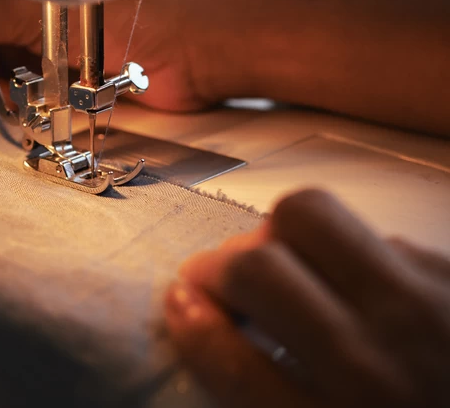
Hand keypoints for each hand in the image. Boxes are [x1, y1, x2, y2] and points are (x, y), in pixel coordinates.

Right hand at [165, 189, 449, 407]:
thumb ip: (266, 393)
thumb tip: (206, 317)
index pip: (232, 356)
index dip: (192, 322)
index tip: (183, 302)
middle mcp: (384, 358)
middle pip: (262, 259)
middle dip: (228, 265)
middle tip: (232, 285)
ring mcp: (433, 305)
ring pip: (315, 217)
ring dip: (287, 243)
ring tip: (297, 274)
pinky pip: (383, 235)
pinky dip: (358, 258)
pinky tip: (375, 296)